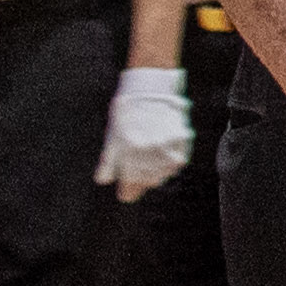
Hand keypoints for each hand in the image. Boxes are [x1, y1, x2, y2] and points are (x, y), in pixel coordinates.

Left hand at [96, 65, 192, 200]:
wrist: (150, 88)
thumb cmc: (127, 112)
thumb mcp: (113, 136)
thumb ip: (108, 162)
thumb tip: (104, 181)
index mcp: (130, 149)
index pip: (131, 180)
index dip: (128, 191)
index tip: (126, 197)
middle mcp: (149, 148)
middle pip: (148, 179)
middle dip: (141, 183)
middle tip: (138, 182)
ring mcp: (167, 143)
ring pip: (164, 173)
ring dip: (156, 176)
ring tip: (150, 172)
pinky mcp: (181, 138)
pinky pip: (178, 161)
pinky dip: (171, 165)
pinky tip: (164, 162)